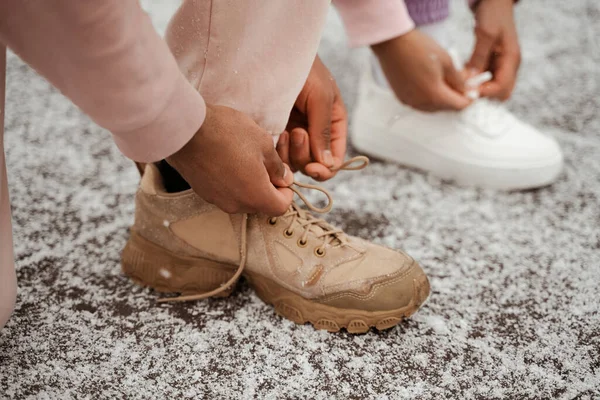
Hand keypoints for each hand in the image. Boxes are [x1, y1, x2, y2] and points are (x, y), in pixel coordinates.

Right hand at [167, 104, 293, 215]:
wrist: (186, 129)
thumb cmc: (228, 133)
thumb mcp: (263, 143)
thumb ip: (277, 167)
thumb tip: (284, 178)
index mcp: (255, 196)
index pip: (280, 207)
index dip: (286, 192)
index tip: (283, 175)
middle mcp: (236, 204)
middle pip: (260, 205)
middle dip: (268, 187)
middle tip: (265, 162)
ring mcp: (217, 200)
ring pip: (242, 199)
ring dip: (249, 184)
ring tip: (244, 158)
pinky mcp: (203, 192)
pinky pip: (225, 192)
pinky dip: (231, 181)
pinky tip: (227, 159)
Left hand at [276, 56, 347, 181]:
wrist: (273, 55)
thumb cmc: (303, 71)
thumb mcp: (320, 97)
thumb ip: (323, 131)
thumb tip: (327, 164)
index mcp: (332, 126)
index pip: (334, 159)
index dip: (326, 169)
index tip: (314, 169)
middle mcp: (314, 134)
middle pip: (313, 165)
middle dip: (305, 155)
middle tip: (298, 132)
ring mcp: (293, 136)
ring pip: (295, 163)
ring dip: (290, 153)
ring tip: (285, 131)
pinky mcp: (274, 135)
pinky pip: (278, 155)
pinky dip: (276, 151)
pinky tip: (275, 134)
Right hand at [371, 29, 470, 111]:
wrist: (392, 44)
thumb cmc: (416, 48)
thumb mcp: (446, 61)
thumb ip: (458, 79)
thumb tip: (465, 88)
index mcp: (435, 95)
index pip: (459, 105)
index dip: (468, 98)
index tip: (471, 90)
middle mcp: (421, 103)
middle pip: (445, 108)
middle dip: (454, 97)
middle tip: (460, 83)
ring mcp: (410, 102)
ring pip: (432, 107)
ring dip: (441, 98)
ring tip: (444, 81)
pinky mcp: (401, 97)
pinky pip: (420, 103)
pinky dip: (428, 96)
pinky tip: (429, 82)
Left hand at [468, 0, 519, 99]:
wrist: (495, 1)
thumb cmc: (493, 13)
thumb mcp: (485, 34)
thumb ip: (479, 57)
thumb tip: (471, 79)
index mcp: (512, 59)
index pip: (502, 88)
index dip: (485, 93)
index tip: (468, 91)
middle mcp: (509, 65)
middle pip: (500, 93)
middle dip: (483, 94)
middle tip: (464, 89)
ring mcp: (502, 64)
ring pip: (491, 87)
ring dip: (477, 87)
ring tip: (461, 83)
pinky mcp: (493, 62)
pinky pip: (485, 78)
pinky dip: (475, 80)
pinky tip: (463, 75)